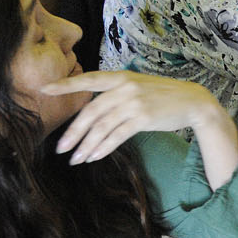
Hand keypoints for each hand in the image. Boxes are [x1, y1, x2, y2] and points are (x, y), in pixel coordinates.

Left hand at [43, 71, 232, 165]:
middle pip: (91, 112)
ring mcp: (134, 102)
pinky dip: (104, 148)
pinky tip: (95, 157)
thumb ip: (116, 94)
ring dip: (87, 146)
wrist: (193, 102)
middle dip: (73, 132)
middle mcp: (125, 87)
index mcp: (121, 77)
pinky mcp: (143, 117)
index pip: (88, 80)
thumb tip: (90, 113)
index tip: (43, 90)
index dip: (65, 85)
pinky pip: (117, 136)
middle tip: (61, 149)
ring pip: (102, 127)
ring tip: (76, 159)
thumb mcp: (138, 87)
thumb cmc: (163, 96)